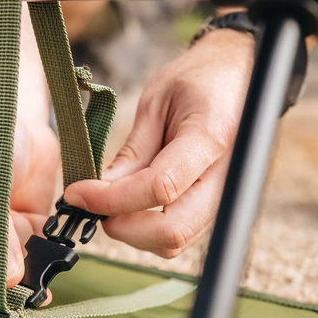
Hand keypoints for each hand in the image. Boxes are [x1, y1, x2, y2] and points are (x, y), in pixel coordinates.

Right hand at [0, 109, 59, 299]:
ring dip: (32, 270)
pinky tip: (57, 245)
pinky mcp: (16, 235)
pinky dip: (48, 254)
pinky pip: (34, 258)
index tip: (12, 288)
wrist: (10, 110)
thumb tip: (10, 279)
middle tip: (38, 285)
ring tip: (48, 257)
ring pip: (10, 275)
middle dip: (9, 282)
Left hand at [65, 29, 254, 257]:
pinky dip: (147, 229)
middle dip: (123, 226)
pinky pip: (179, 233)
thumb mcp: (157, 100)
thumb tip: (100, 188)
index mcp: (211, 138)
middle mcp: (227, 178)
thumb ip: (133, 149)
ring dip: (133, 232)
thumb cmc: (199, 80)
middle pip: (172, 231)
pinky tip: (127, 204)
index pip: (160, 187)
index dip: (111, 198)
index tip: (76, 193)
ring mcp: (224, 198)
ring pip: (175, 241)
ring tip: (107, 201)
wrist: (240, 76)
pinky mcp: (215, 207)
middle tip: (91, 204)